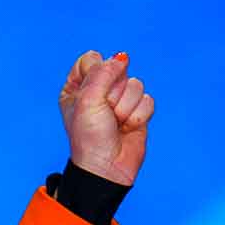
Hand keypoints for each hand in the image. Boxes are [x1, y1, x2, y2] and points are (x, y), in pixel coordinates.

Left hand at [58, 50, 154, 186]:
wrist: (106, 167)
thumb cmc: (89, 137)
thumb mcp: (87, 101)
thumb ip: (102, 73)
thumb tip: (121, 57)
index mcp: (76, 88)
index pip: (91, 59)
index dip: (96, 73)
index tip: (90, 94)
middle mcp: (97, 92)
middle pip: (117, 70)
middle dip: (113, 94)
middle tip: (104, 114)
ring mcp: (119, 101)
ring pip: (136, 84)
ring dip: (125, 107)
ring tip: (115, 124)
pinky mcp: (137, 111)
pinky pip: (148, 100)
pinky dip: (138, 116)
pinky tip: (127, 128)